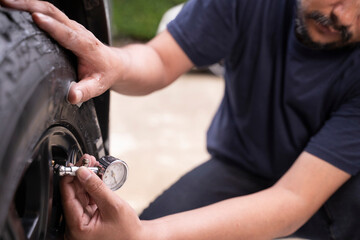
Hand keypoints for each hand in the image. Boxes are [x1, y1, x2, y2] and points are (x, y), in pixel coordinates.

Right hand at [0, 0, 120, 103]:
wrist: (115, 64)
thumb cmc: (105, 75)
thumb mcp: (98, 86)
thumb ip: (85, 91)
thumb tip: (72, 96)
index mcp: (87, 46)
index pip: (68, 34)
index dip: (52, 26)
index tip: (36, 18)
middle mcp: (79, 32)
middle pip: (55, 13)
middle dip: (30, 5)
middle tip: (6, 3)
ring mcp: (72, 26)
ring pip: (50, 9)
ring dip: (27, 2)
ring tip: (5, 2)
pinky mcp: (66, 25)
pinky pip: (49, 12)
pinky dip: (31, 6)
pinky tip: (17, 8)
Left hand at [60, 154, 144, 239]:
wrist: (137, 239)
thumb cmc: (127, 230)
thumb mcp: (113, 205)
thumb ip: (97, 187)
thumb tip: (82, 172)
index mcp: (77, 228)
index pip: (67, 197)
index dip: (71, 178)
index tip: (77, 164)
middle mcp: (75, 226)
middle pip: (72, 194)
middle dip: (80, 176)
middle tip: (87, 161)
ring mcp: (81, 222)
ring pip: (79, 195)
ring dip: (86, 179)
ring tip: (93, 166)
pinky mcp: (88, 218)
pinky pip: (86, 199)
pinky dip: (91, 187)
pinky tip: (96, 177)